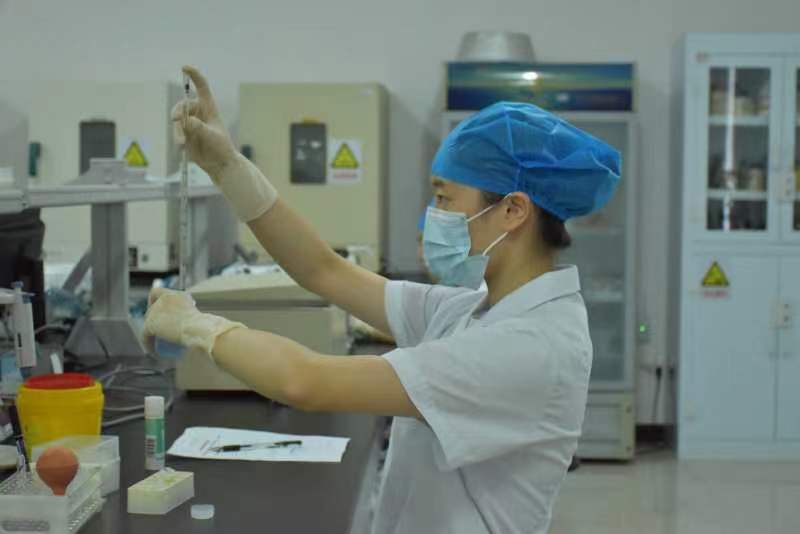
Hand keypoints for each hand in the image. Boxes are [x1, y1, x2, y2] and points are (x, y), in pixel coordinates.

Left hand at [143, 287, 245, 356]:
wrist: (203, 333)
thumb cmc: (209, 328)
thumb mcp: (203, 319)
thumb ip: (204, 320)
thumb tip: (220, 330)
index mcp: (176, 295)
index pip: (156, 293)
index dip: (155, 301)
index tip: (162, 313)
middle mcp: (164, 299)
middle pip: (151, 310)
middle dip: (154, 322)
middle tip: (161, 336)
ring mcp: (156, 311)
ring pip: (148, 324)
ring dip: (151, 335)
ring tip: (157, 346)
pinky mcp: (150, 324)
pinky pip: (146, 337)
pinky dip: (149, 345)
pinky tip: (154, 353)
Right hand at [172, 65, 278, 221]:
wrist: (219, 164)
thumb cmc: (222, 148)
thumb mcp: (212, 136)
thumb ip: (199, 128)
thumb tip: (186, 121)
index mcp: (209, 107)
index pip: (201, 87)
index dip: (194, 75)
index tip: (185, 67)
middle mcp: (198, 112)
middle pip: (182, 105)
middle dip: (178, 113)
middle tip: (177, 120)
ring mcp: (190, 123)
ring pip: (177, 121)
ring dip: (178, 131)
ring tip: (182, 143)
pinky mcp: (185, 134)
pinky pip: (176, 132)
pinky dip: (178, 138)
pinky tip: (183, 147)